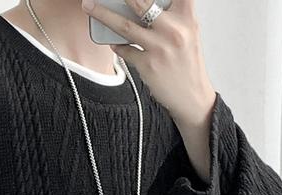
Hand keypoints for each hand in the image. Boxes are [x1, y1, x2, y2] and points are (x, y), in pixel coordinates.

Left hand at [80, 0, 216, 126]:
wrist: (192, 97)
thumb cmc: (187, 63)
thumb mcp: (188, 32)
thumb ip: (171, 15)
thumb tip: (140, 6)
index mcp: (186, 17)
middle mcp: (173, 29)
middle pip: (140, 2)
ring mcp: (159, 47)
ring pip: (124, 26)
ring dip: (103, 14)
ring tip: (89, 6)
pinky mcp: (148, 65)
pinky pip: (125, 50)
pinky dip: (116, 45)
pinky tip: (112, 42)